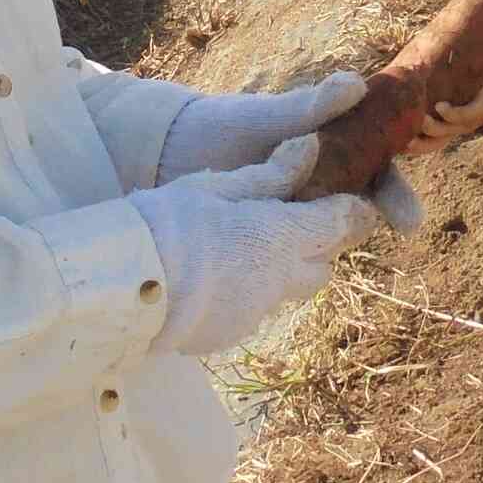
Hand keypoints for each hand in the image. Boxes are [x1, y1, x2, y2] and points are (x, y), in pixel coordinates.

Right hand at [130, 137, 384, 358]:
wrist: (128, 285)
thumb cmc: (170, 221)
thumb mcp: (218, 186)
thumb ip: (270, 175)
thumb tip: (310, 148)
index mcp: (282, 237)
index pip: (339, 225)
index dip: (352, 212)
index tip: (354, 203)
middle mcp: (278, 280)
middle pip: (321, 268)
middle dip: (316, 249)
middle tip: (289, 225)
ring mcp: (253, 312)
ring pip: (283, 291)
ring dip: (275, 271)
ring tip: (235, 250)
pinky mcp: (227, 334)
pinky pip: (247, 310)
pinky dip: (239, 292)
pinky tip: (207, 277)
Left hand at [159, 70, 419, 235]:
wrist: (174, 149)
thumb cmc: (231, 125)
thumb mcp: (272, 116)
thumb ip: (314, 105)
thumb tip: (357, 83)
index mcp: (337, 155)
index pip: (381, 179)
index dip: (398, 199)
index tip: (408, 220)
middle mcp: (323, 189)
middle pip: (357, 215)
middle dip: (360, 225)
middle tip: (358, 231)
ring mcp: (295, 216)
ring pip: (324, 238)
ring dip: (323, 243)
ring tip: (314, 246)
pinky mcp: (267, 238)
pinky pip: (287, 253)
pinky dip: (288, 259)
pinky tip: (280, 267)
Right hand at [402, 63, 482, 156]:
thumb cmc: (476, 82)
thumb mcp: (449, 86)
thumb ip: (431, 88)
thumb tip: (402, 77)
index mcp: (448, 124)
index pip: (425, 142)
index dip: (410, 145)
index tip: (392, 142)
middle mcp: (457, 127)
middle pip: (432, 143)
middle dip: (416, 144)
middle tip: (399, 138)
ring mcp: (468, 121)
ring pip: (445, 130)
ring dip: (431, 127)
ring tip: (417, 117)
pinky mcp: (480, 111)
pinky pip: (462, 116)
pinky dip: (449, 112)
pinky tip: (440, 105)